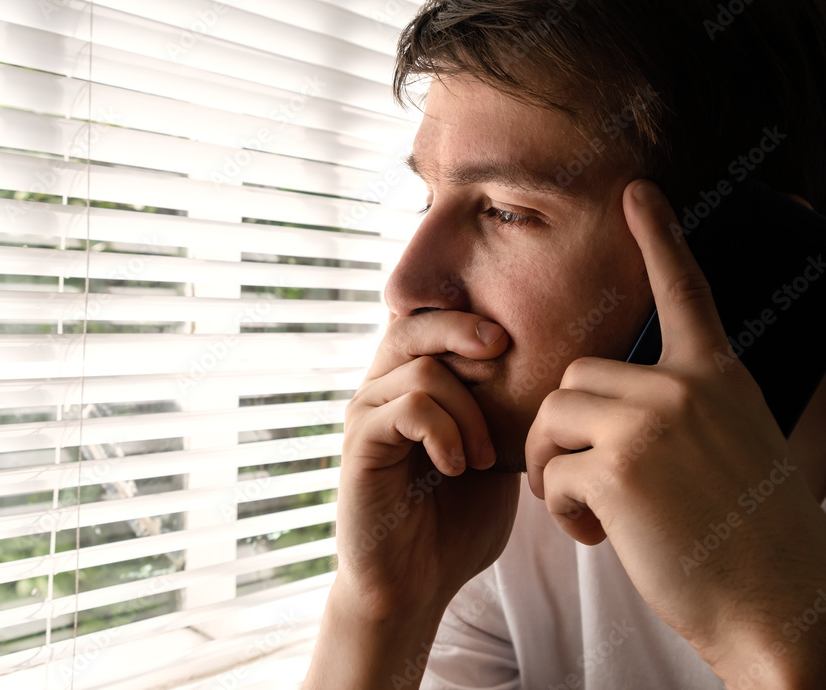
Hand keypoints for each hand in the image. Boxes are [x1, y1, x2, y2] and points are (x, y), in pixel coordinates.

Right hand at [336, 310, 519, 618]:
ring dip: (468, 410)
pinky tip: (458, 467)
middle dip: (461, 329)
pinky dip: (444, 432)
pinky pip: (408, 409)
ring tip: (485, 458)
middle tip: (502, 349)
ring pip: (420, 371)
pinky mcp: (360, 446)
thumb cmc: (455, 524)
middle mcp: (380, 392)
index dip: (464, 315)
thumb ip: (499, 412)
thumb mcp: (492, 456)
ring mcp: (366, 417)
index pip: (425, 322)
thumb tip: (546, 370)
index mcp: (408, 388)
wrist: (415, 585)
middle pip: (411, 325)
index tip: (511, 340)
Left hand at [525, 180, 825, 685]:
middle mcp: (684, 388)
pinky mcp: (617, 469)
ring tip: (593, 510)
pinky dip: (560, 509)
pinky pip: (549, 472)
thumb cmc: (747, 539)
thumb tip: (603, 406)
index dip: (659, 238)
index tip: (637, 191)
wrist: (780, 609)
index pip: (683, 291)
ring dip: (553, 467)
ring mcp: (651, 424)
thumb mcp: (731, 449)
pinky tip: (599, 535)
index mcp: (716, 377)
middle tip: (584, 481)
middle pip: (576, 378)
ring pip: (552, 419)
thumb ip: (677, 412)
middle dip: (564, 431)